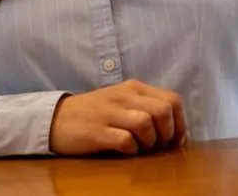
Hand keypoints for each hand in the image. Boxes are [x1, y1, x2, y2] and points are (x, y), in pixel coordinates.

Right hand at [49, 80, 186, 155]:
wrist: (56, 118)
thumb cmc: (96, 113)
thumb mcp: (123, 102)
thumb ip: (148, 109)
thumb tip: (178, 133)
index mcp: (134, 88)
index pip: (173, 100)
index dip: (180, 123)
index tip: (175, 140)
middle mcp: (124, 96)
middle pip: (163, 111)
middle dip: (168, 134)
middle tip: (158, 146)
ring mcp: (110, 113)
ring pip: (146, 124)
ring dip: (150, 143)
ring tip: (141, 148)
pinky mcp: (97, 131)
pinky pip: (126, 141)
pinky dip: (132, 150)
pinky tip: (126, 151)